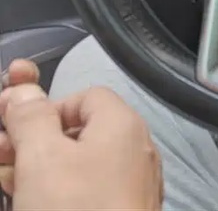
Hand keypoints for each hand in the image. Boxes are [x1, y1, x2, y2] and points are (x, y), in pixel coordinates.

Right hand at [0, 59, 162, 209]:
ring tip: (7, 180)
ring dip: (37, 168)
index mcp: (123, 125)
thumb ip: (30, 118)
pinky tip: (28, 201)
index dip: (45, 109)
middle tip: (0, 156)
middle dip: (32, 141)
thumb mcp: (41, 156)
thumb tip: (23, 89)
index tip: (12, 129)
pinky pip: (86, 192)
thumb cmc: (76, 209)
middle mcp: (134, 150)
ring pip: (78, 166)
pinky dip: (57, 193)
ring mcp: (131, 185)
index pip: (84, 97)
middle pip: (78, 132)